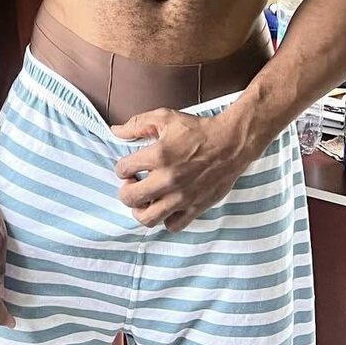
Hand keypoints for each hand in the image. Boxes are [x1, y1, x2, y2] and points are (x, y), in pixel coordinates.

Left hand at [110, 106, 255, 232]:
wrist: (230, 143)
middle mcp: (168, 179)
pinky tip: (166, 205)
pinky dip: (165, 219)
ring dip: (140, 209)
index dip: (121, 168)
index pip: (123, 169)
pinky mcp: (195, 207)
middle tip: (133, 184)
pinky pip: (172, 225)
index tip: (128, 166)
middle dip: (126, 191)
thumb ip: (137, 124)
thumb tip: (115, 131)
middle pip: (130, 198)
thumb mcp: (165, 118)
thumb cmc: (198, 130)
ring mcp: (182, 197)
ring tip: (145, 198)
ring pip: (147, 218)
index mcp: (159, 155)